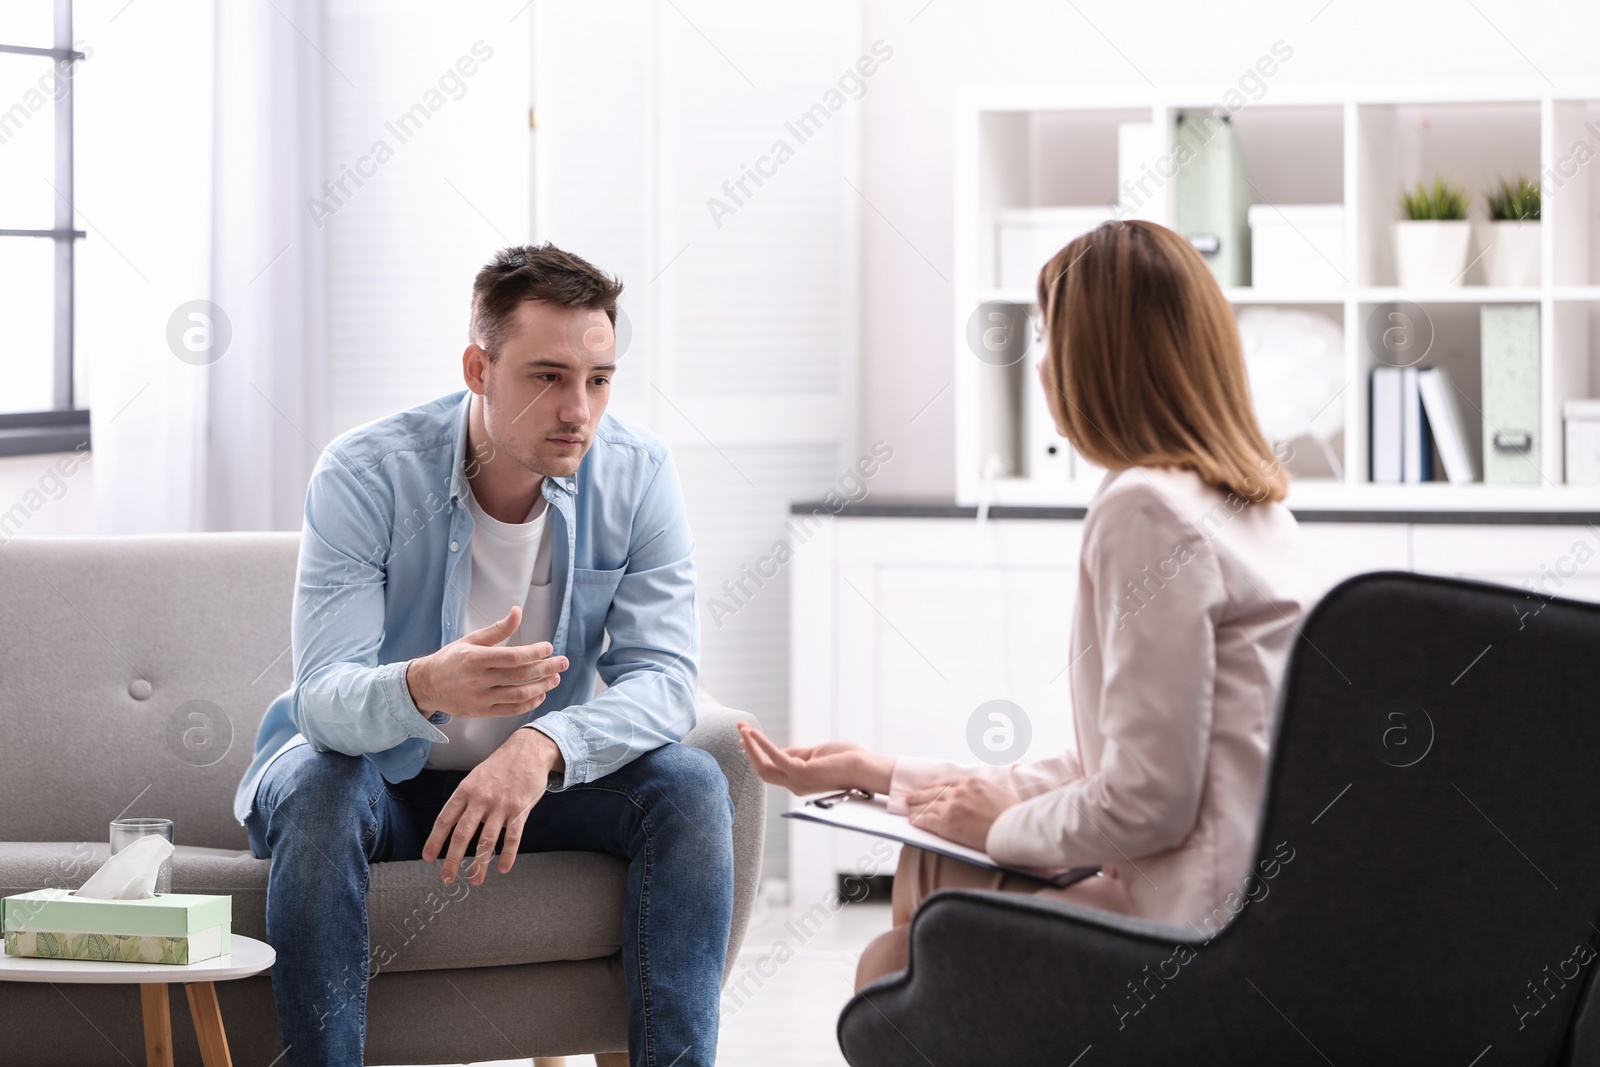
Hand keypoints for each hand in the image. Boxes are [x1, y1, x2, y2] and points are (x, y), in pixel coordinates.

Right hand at [406, 605, 568, 718]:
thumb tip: (517, 612)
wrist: (426, 685)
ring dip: (542, 687)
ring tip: (555, 678)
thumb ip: (497, 629)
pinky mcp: (482, 712)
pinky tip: (540, 694)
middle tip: (563, 662)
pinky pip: (511, 709)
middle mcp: (478, 680)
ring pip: (519, 694)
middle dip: (546, 669)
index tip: (549, 648)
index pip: (513, 657)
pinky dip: (529, 703)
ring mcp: (481, 698)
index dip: (534, 653)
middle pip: (520, 676)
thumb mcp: (471, 640)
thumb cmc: (451, 659)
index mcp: (475, 659)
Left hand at [422, 727, 563, 885]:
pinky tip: (503, 868)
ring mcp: (501, 805)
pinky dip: (507, 855)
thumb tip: (455, 825)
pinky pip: (512, 837)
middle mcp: (480, 799)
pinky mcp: (520, 809)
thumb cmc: (501, 765)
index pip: (445, 819)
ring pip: (486, 841)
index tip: (428, 858)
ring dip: (479, 864)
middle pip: (462, 834)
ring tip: (475, 881)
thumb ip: (466, 799)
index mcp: (466, 790)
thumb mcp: (476, 777)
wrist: (528, 750)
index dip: (435, 840)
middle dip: (453, 860)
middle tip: (447, 878)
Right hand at [737, 722, 892, 795]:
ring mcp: (796, 781)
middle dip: (749, 750)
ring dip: (751, 746)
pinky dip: (762, 744)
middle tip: (739, 730)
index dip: (757, 754)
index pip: (772, 769)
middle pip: (763, 769)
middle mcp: (794, 785)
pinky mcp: (800, 773)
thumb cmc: (847, 761)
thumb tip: (779, 750)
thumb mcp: (817, 754)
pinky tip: (752, 733)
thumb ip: (798, 753)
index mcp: (799, 782)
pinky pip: (775, 757)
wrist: (865, 769)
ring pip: (764, 765)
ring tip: (742, 728)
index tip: (745, 739)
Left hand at [904, 776, 1019, 850]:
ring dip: (916, 807)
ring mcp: (952, 806)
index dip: (934, 786)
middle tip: (911, 797)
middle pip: (934, 791)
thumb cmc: (1012, 815)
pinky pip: (927, 820)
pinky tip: (913, 820)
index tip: (928, 788)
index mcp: (972, 782)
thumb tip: (984, 794)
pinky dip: (918, 819)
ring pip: (928, 805)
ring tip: (909, 809)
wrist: (1012, 829)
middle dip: (921, 794)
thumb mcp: (1000, 793)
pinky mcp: (947, 823)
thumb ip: (986, 791)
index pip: (947, 781)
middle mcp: (960, 791)